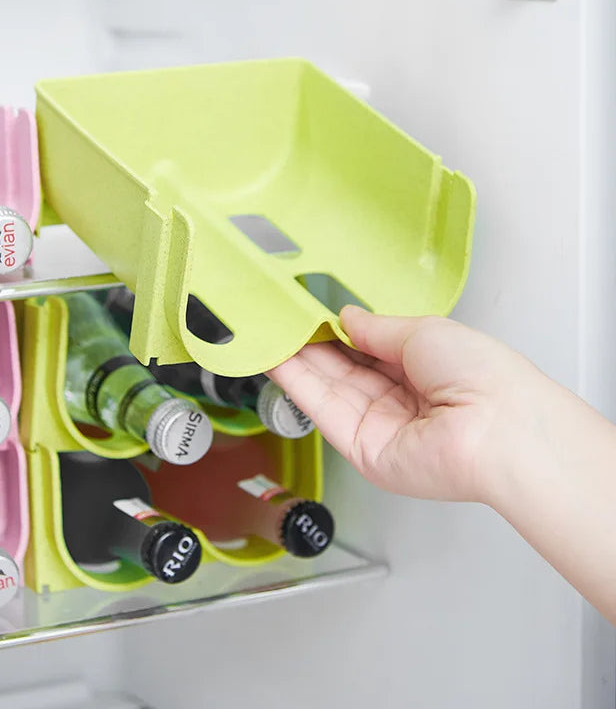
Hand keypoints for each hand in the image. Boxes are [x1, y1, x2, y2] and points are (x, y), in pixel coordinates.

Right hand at [267, 305, 564, 502]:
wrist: (498, 428)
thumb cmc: (479, 374)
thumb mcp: (423, 332)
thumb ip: (376, 328)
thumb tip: (346, 316)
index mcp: (423, 369)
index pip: (369, 349)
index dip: (337, 332)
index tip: (307, 311)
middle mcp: (401, 399)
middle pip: (345, 370)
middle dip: (310, 345)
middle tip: (277, 318)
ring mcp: (380, 427)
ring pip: (329, 389)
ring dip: (295, 361)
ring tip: (265, 331)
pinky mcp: (362, 450)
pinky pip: (325, 412)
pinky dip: (297, 385)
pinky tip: (275, 359)